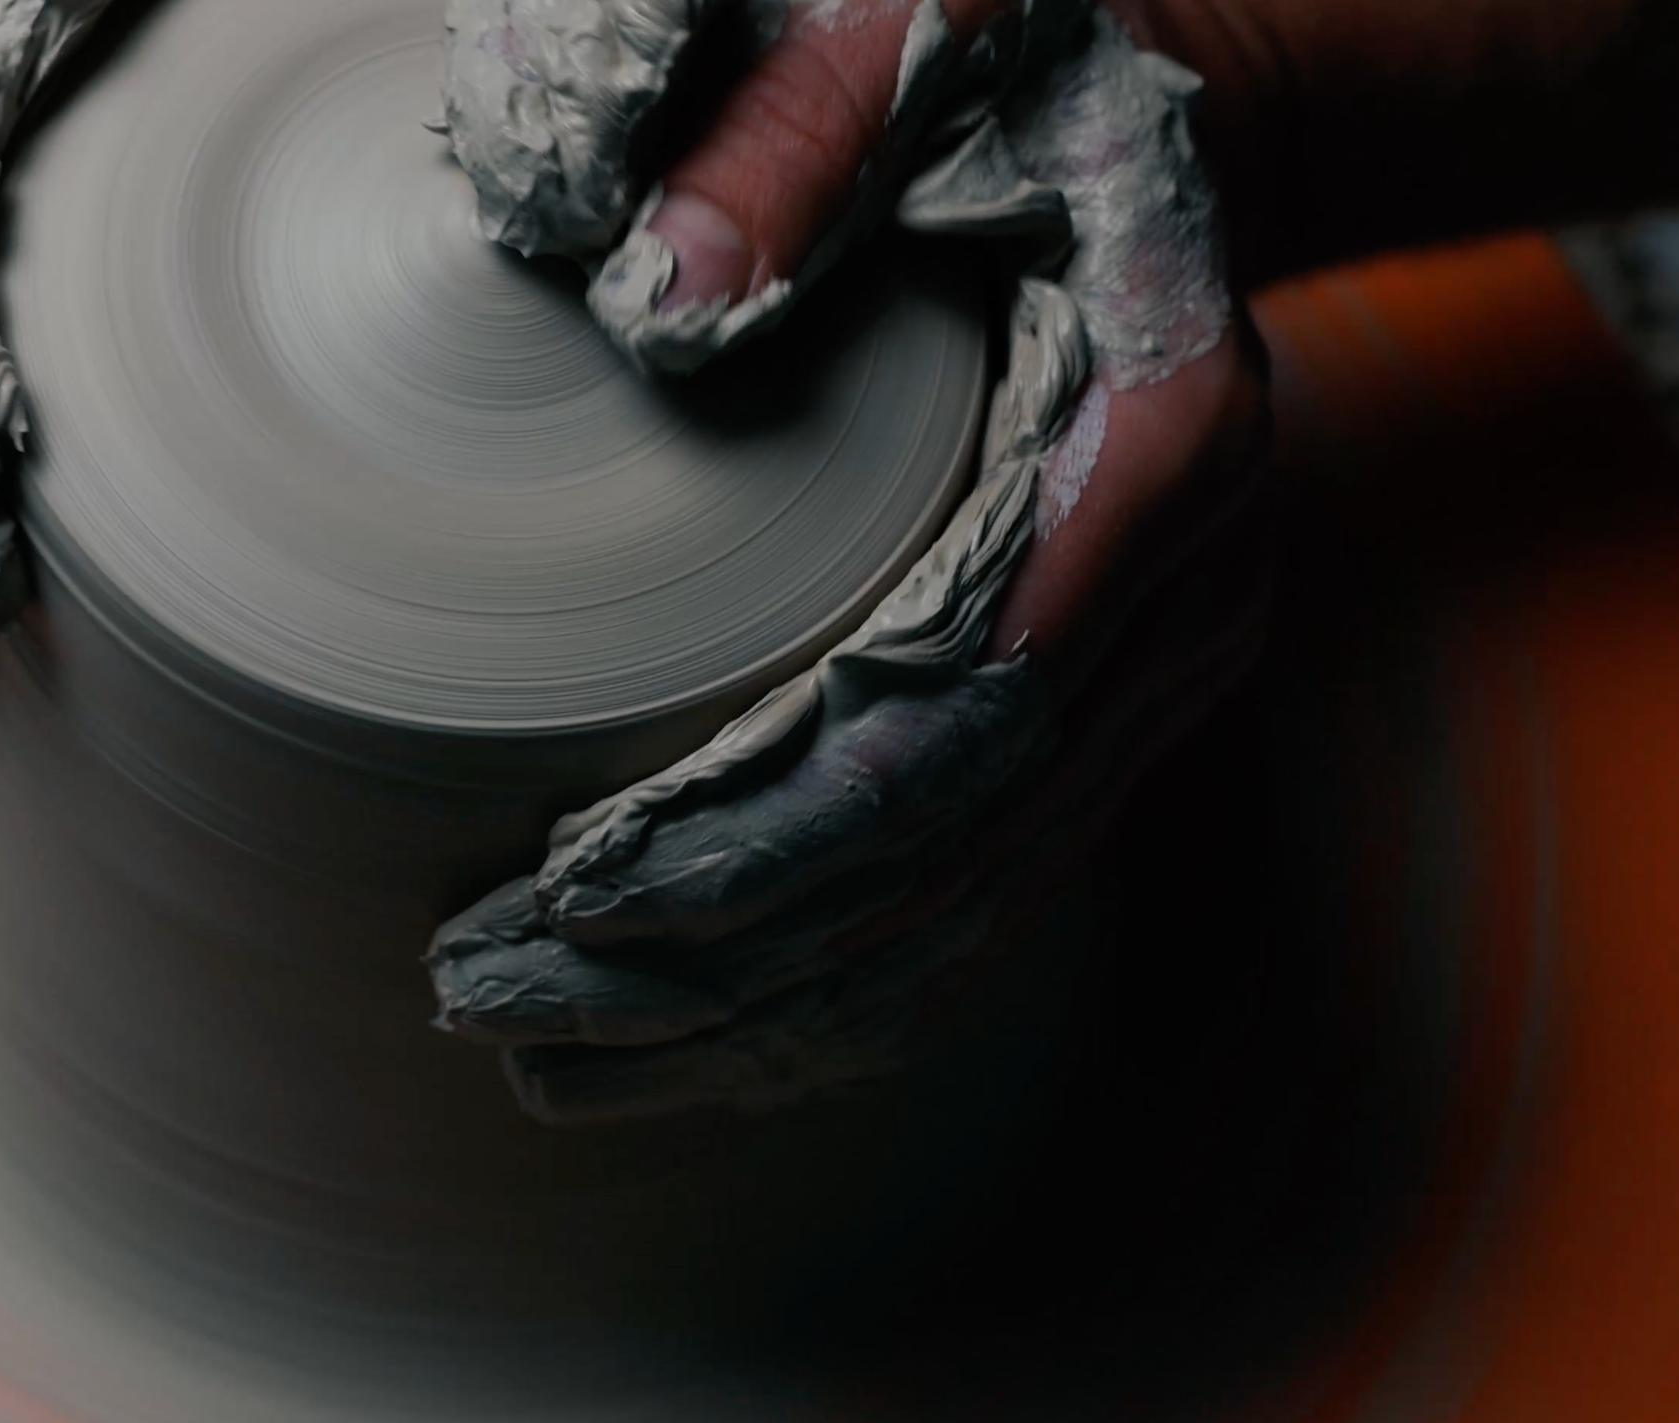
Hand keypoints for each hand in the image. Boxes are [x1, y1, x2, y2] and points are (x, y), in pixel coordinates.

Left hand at [429, 0, 1272, 1119]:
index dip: (769, 823)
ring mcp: (1155, 663)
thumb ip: (795, 143)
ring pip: (967, 897)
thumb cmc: (1020, 57)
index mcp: (1154, 441)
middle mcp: (1176, 590)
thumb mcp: (917, 23)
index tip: (582, 891)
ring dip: (766, 1003)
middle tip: (502, 1006)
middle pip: (948, 844)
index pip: (948, 702)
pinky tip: (711, 1039)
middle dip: (724, 954)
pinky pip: (986, 879)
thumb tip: (657, 303)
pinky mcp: (1109, 697)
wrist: (1167, 108)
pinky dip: (847, 975)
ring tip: (562, 1062)